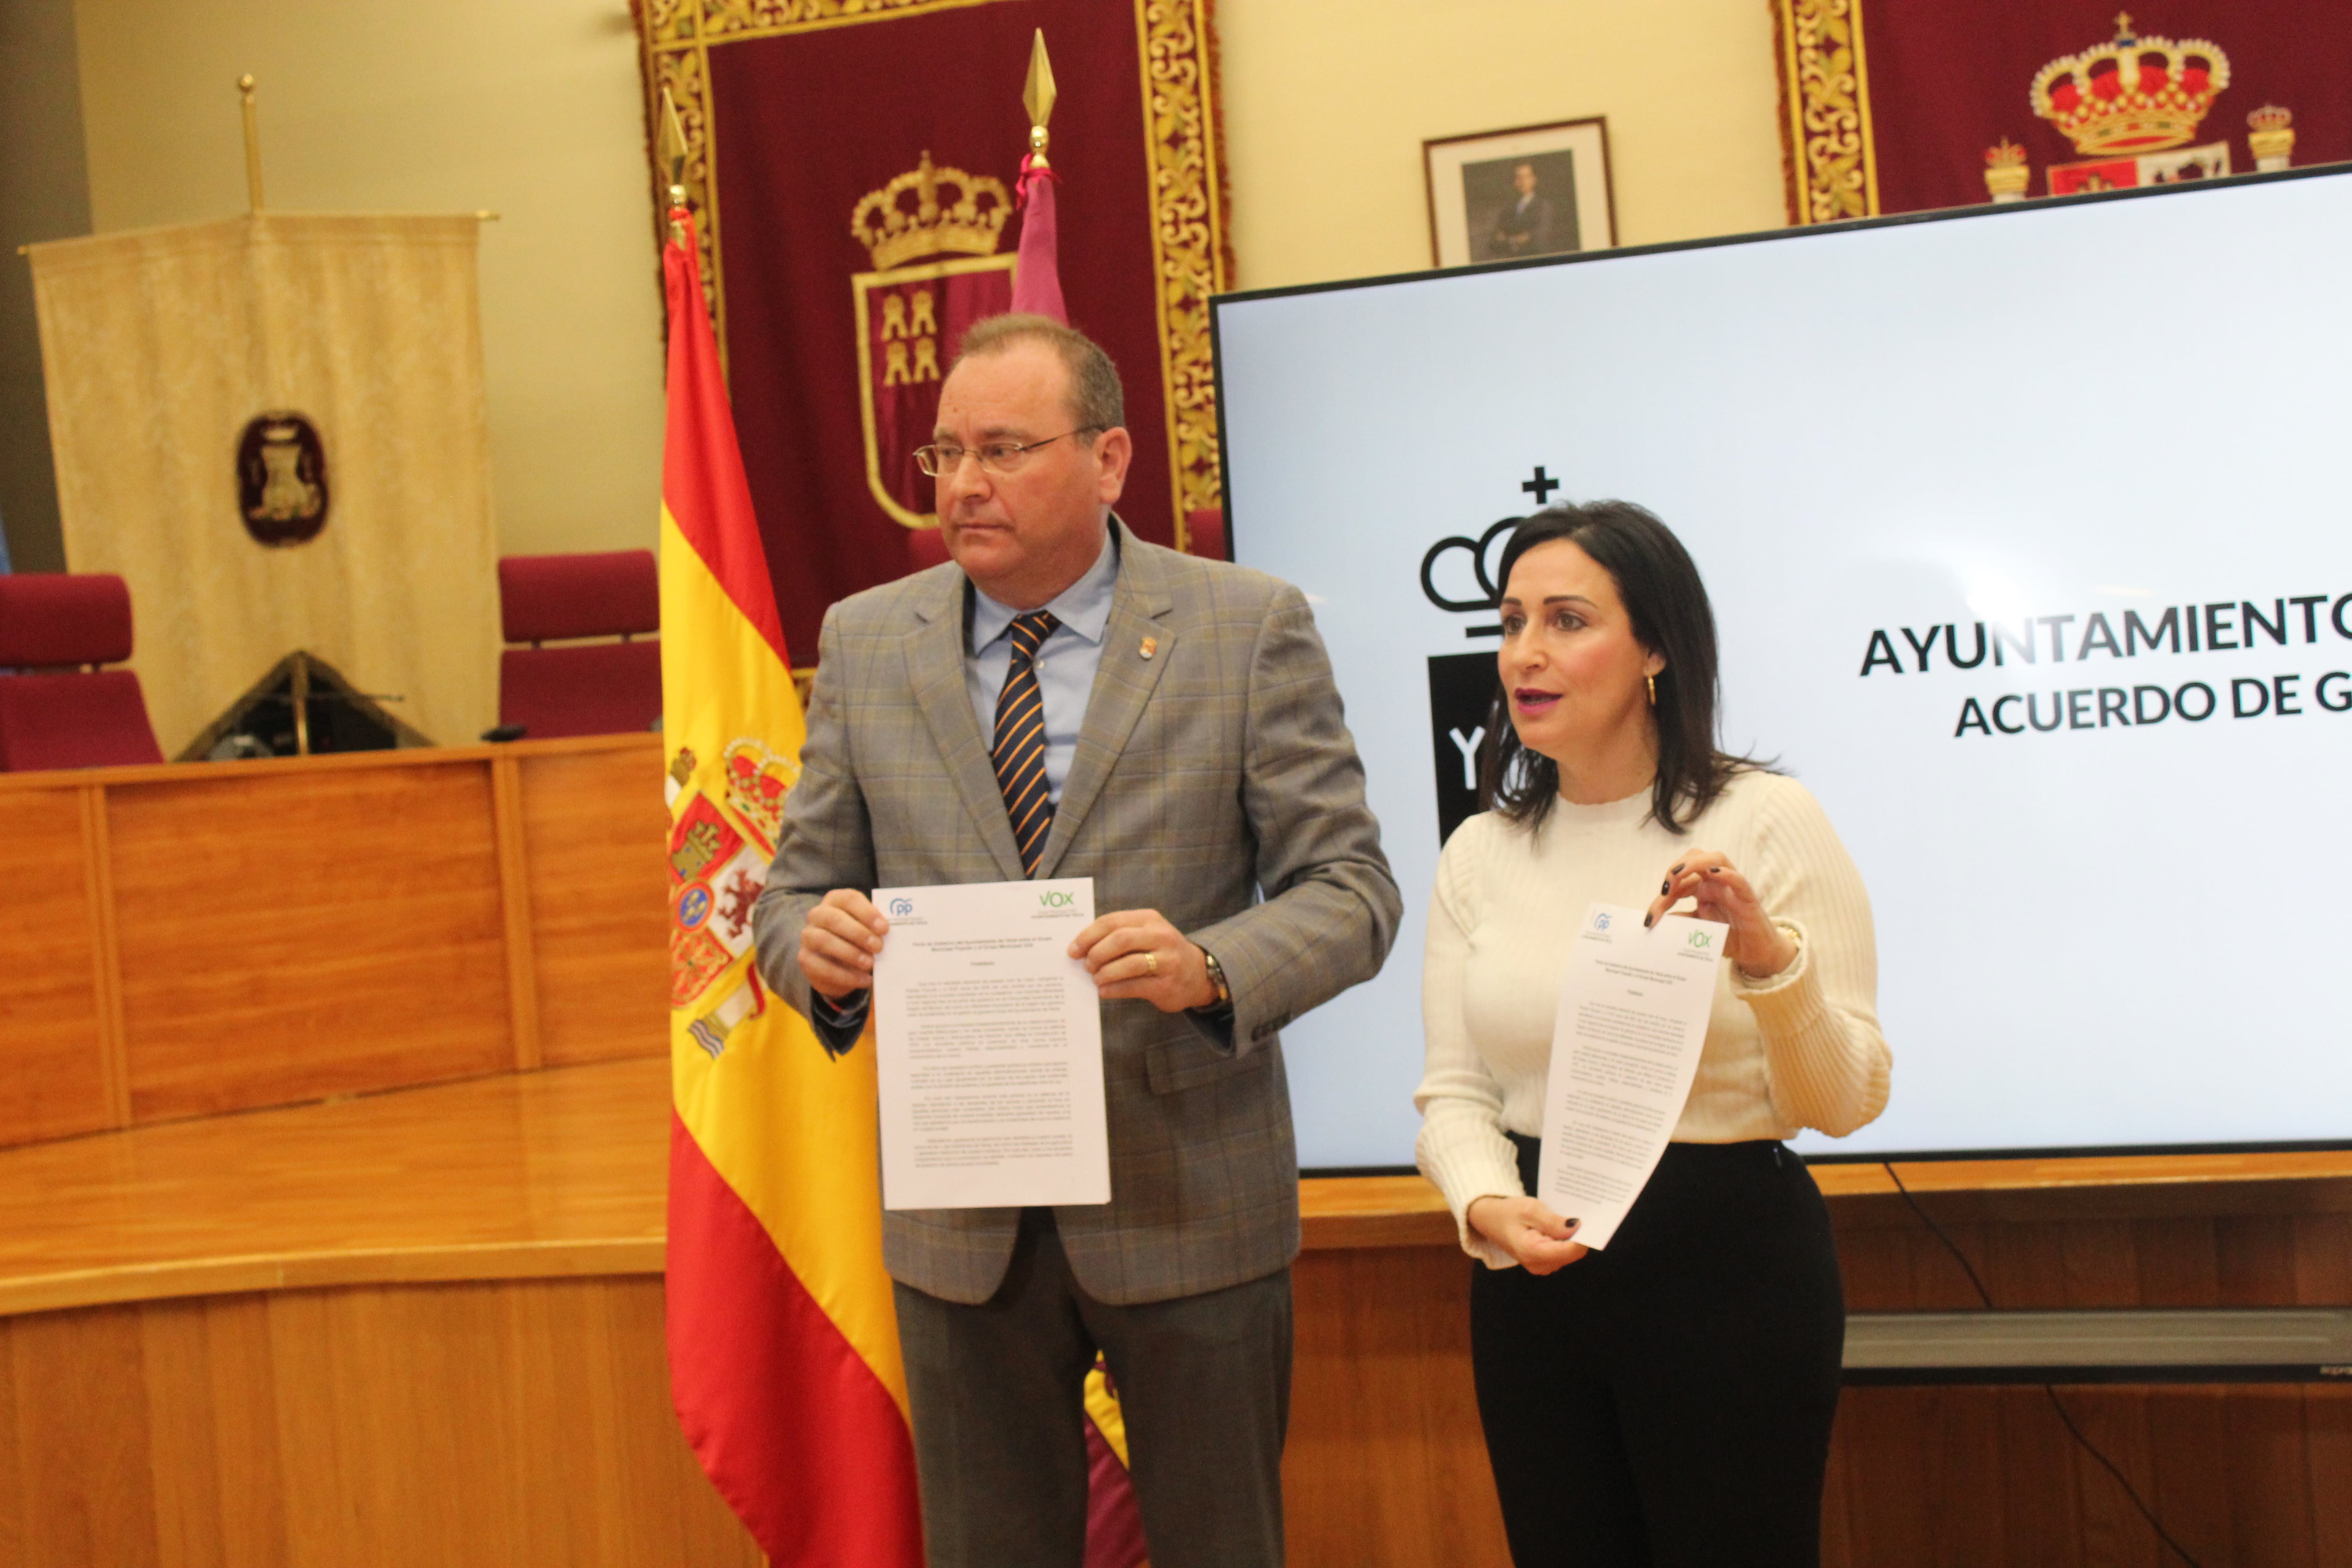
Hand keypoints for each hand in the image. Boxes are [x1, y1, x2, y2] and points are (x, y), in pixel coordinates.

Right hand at [798, 888, 887, 1002]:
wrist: (839, 965)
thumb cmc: (858, 940)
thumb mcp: (868, 930)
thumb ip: (876, 928)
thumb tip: (895, 934)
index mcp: (836, 900)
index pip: (849, 899)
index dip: (867, 912)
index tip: (884, 928)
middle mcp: (818, 914)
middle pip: (834, 919)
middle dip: (858, 933)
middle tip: (878, 946)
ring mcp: (808, 936)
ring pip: (824, 940)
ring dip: (850, 953)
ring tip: (870, 964)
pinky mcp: (805, 959)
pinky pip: (822, 967)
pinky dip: (846, 976)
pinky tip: (865, 980)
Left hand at [1069, 909, 1217, 1012]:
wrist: (1197, 974)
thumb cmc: (1160, 953)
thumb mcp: (1145, 934)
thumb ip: (1119, 935)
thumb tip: (1081, 948)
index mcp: (1149, 919)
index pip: (1112, 921)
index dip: (1088, 936)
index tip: (1073, 950)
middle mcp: (1161, 936)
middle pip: (1120, 939)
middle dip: (1096, 954)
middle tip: (1086, 966)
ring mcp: (1167, 960)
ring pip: (1128, 964)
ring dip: (1105, 973)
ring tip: (1095, 979)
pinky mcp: (1167, 984)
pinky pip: (1135, 986)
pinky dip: (1114, 989)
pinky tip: (1104, 991)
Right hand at [1466, 1195, 1585, 1274]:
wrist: (1489, 1220)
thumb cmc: (1506, 1213)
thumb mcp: (1530, 1210)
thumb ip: (1554, 1221)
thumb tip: (1578, 1227)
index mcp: (1533, 1253)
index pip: (1572, 1250)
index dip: (1584, 1234)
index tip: (1591, 1217)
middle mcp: (1540, 1265)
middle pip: (1573, 1252)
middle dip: (1578, 1233)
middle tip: (1578, 1212)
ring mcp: (1542, 1266)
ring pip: (1570, 1252)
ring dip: (1571, 1235)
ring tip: (1563, 1216)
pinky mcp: (1544, 1262)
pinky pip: (1563, 1251)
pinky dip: (1564, 1238)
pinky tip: (1558, 1225)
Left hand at [1643, 848, 1796, 977]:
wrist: (1755, 951)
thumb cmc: (1727, 936)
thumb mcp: (1698, 932)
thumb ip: (1681, 923)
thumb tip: (1656, 923)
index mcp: (1702, 888)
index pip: (1678, 882)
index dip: (1661, 898)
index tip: (1649, 919)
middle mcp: (1716, 882)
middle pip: (1694, 858)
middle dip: (1675, 868)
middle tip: (1663, 889)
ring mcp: (1732, 887)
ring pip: (1716, 859)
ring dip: (1694, 863)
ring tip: (1677, 874)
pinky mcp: (1748, 898)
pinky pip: (1739, 880)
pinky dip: (1726, 873)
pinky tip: (1714, 873)